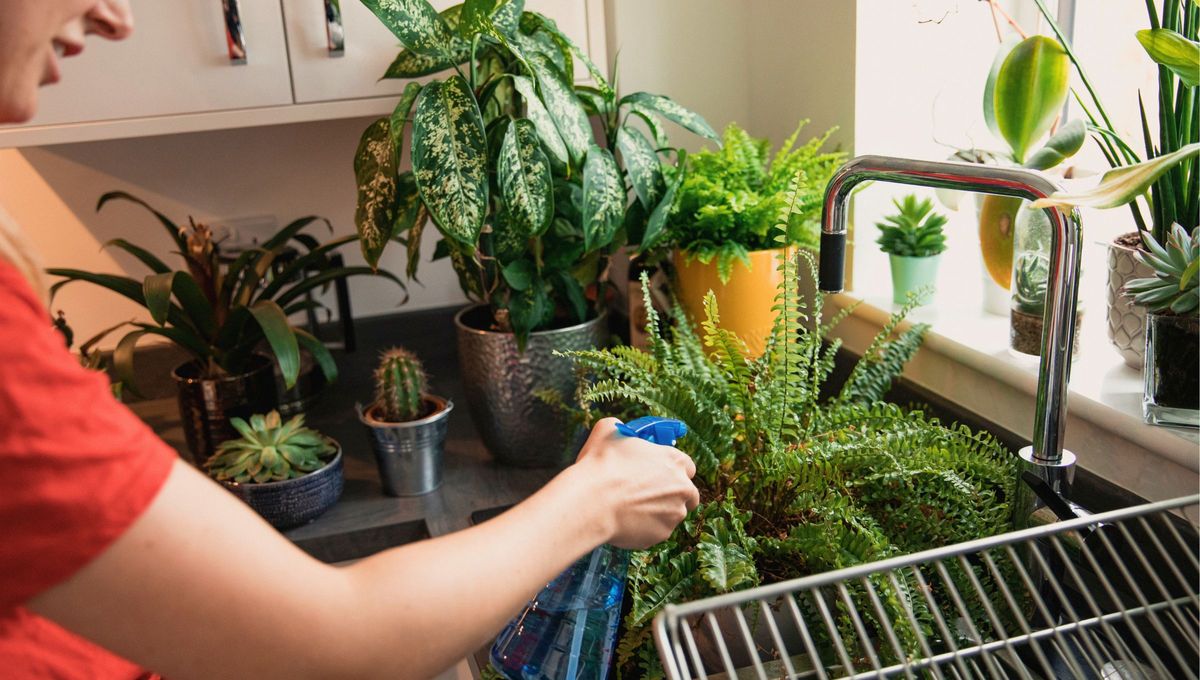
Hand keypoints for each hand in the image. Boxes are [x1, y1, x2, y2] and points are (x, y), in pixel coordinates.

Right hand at [572, 417, 699, 549]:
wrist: (592, 503)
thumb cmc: (601, 466)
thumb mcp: (608, 431)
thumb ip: (619, 427)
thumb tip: (616, 427)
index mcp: (675, 461)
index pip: (688, 466)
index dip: (673, 470)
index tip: (660, 473)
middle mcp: (682, 488)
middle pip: (688, 494)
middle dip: (674, 495)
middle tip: (649, 495)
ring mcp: (674, 514)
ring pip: (672, 514)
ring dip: (658, 512)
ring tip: (631, 509)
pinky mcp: (662, 535)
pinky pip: (656, 531)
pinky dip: (645, 528)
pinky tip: (625, 521)